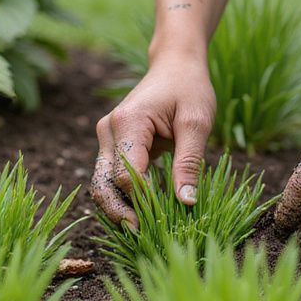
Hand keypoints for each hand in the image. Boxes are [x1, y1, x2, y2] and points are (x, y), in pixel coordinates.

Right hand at [91, 54, 215, 227]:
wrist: (176, 65)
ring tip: (140, 229)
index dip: (142, 202)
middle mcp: (109, 129)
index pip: (127, 174)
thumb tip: (186, 202)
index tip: (162, 222)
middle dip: (120, 212)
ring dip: (118, 207)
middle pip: (104, 182)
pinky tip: (140, 212)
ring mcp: (107, 136)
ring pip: (102, 182)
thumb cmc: (190, 89)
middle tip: (142, 235)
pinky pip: (111, 175)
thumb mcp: (198, 124)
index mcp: (129, 122)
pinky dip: (122, 195)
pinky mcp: (112, 143)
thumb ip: (189, 163)